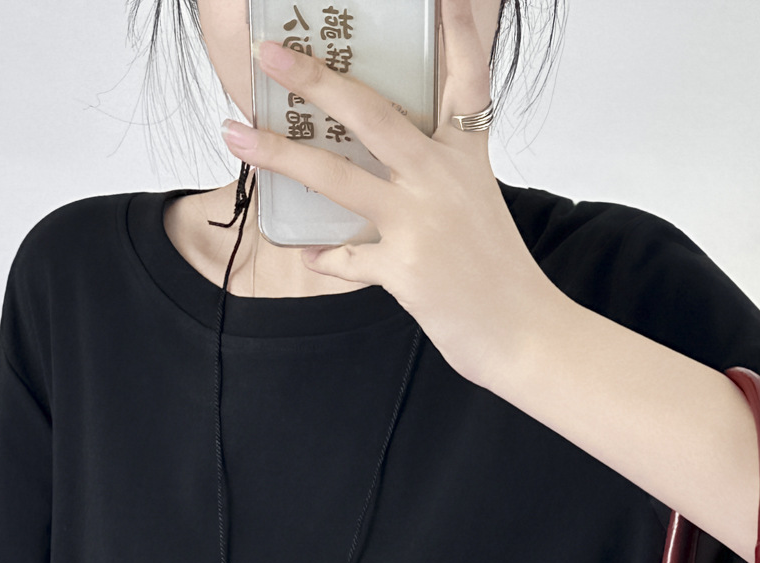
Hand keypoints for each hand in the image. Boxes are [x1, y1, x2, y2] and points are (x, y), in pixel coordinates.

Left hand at [222, 0, 558, 388]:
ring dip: (279, 154)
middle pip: (371, 114)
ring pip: (336, 176)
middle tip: (271, 55)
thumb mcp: (476, 208)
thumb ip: (433, 180)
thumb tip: (383, 171)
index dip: (457, 31)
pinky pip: (345, 257)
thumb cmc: (499, 274)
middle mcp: (441, 180)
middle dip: (316, 80)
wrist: (524, 333)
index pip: (466, 80)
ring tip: (236, 135)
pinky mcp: (403, 269)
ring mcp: (420, 222)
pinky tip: (308, 251)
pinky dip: (324, 256)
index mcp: (466, 158)